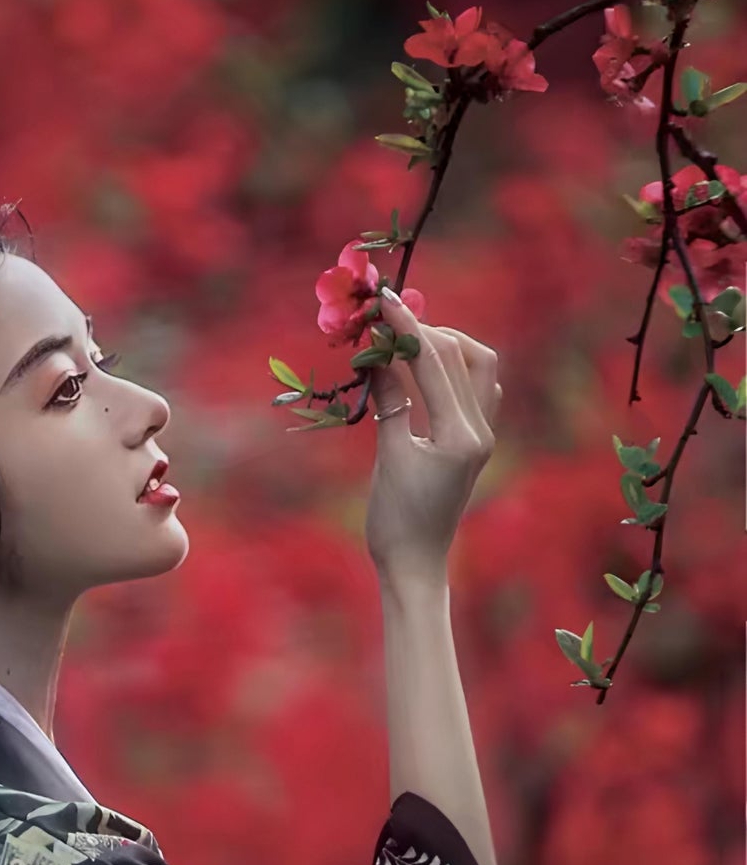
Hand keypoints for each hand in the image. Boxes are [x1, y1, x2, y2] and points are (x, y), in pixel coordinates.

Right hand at [364, 291, 501, 585]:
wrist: (415, 562)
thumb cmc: (395, 520)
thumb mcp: (388, 458)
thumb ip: (389, 403)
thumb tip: (380, 356)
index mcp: (461, 435)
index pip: (435, 364)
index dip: (408, 328)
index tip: (384, 302)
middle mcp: (481, 430)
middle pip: (463, 356)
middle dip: (427, 331)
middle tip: (390, 320)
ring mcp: (483, 436)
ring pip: (478, 367)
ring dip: (445, 346)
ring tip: (409, 339)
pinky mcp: (475, 443)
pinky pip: (477, 389)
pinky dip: (453, 369)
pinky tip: (427, 369)